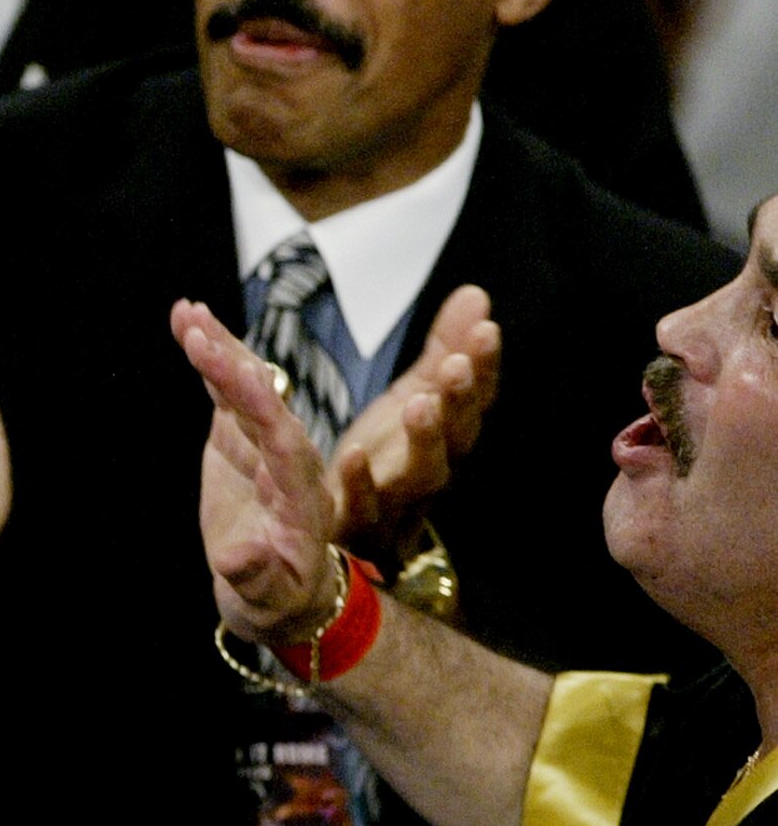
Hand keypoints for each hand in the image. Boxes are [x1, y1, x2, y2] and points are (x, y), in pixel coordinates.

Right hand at [173, 300, 338, 646]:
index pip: (285, 442)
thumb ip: (258, 577)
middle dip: (232, 366)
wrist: (285, 594)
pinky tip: (186, 324)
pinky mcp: (241, 438)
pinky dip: (209, 357)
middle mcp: (289, 460)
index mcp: (301, 496)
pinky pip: (226, 391)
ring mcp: (264, 444)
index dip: (262, 407)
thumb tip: (237, 557)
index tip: (238, 375)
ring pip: (245, 387)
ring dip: (219, 348)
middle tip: (197, 330)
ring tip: (187, 311)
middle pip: (264, 403)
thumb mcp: (269, 601)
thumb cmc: (280, 601)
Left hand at [330, 286, 498, 543]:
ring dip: (424, 441)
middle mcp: (430, 472)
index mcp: (444, 438)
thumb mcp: (410, 398)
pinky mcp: (358, 528)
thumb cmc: (382, 460)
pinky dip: (361, 484)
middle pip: (456, 439)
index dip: (482, 367)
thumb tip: (477, 294)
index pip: (472, 401)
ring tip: (420, 403)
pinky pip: (363, 510)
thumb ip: (443, 350)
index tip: (486, 328)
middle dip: (460, 401)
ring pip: (422, 477)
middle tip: (457, 364)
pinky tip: (355, 454)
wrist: (340, 531)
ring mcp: (397, 503)